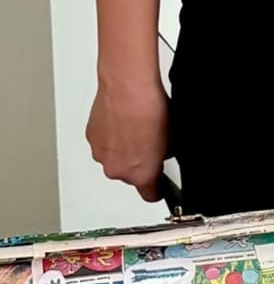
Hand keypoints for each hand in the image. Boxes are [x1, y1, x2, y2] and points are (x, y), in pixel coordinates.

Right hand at [87, 76, 169, 199]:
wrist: (127, 88)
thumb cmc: (149, 109)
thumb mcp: (171, 139)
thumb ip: (163, 157)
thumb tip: (161, 156)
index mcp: (141, 175)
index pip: (150, 195)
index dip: (156, 188)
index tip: (158, 184)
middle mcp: (118, 171)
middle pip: (130, 175)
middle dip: (138, 163)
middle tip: (147, 141)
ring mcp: (102, 156)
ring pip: (115, 160)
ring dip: (123, 149)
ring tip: (134, 128)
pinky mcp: (91, 140)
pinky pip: (104, 145)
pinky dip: (111, 138)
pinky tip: (122, 122)